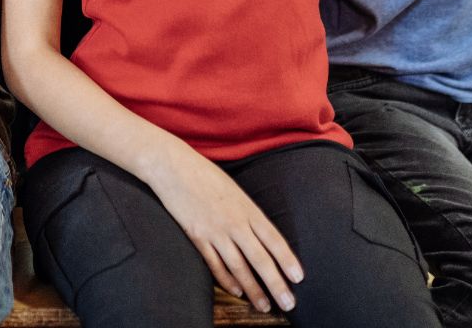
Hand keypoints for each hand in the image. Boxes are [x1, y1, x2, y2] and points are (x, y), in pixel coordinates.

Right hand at [148, 145, 302, 313]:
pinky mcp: (196, 236)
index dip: (287, 260)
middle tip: (289, 304)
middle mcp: (234, 222)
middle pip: (260, 259)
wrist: (172, 166)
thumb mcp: (234, 190)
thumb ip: (247, 213)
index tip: (298, 278)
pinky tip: (237, 292)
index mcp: (247, 208)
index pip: (273, 239)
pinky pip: (214, 264)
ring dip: (253, 289)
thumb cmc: (204, 174)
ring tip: (264, 306)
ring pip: (239, 267)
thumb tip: (262, 235)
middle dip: (276, 284)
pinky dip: (226, 280)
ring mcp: (214, 231)